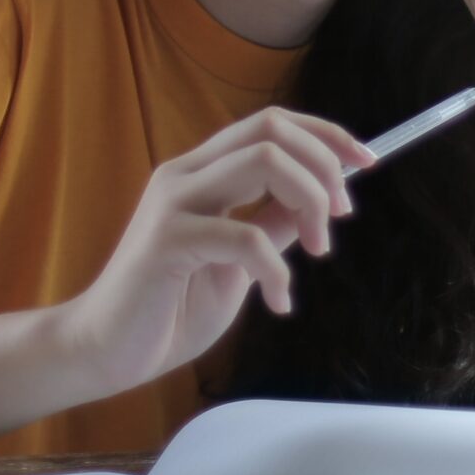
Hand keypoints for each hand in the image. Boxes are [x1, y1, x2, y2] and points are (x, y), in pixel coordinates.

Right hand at [54, 108, 375, 397]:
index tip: (367, 163)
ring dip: (310, 202)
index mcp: (202, 171)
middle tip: (341, 215)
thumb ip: (270, 226)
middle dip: (325, 163)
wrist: (107, 351)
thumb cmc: (168, 308)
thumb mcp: (238, 263)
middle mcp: (186, 174)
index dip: (326, 135)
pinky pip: (245, 236)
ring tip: (318, 250)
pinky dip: (277, 270)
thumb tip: (319, 203)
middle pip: (272, 129)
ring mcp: (173, 202)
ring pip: (265, 162)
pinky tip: (278, 301)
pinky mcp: (167, 240)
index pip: (272, 123)